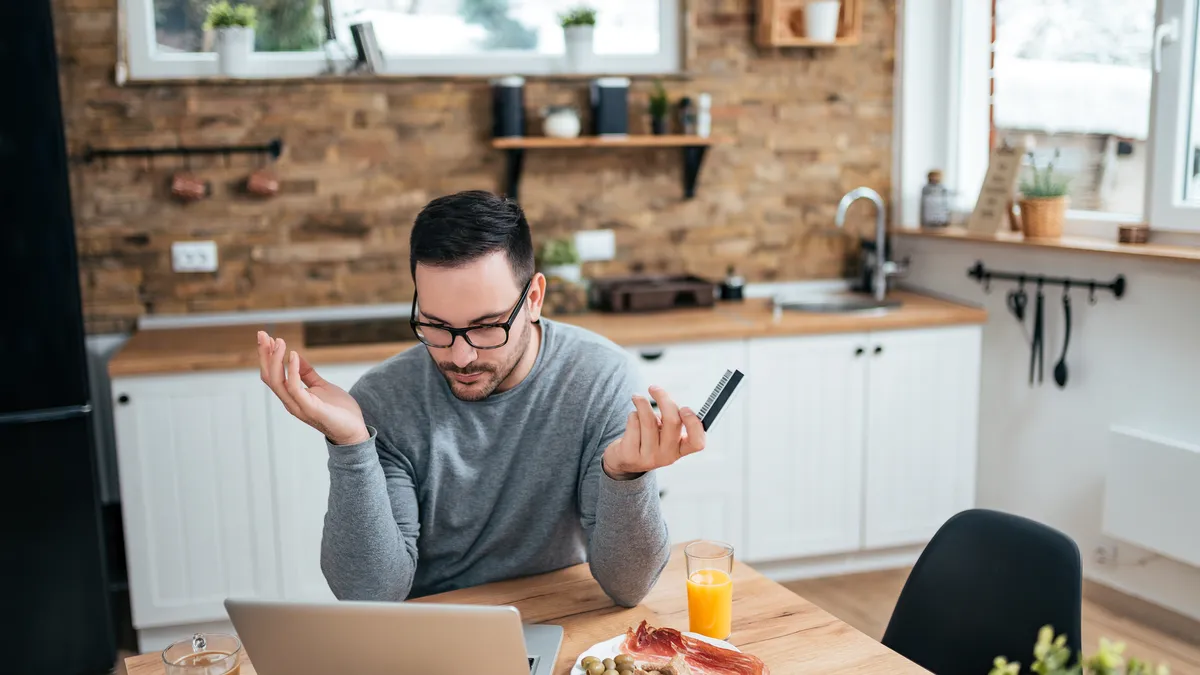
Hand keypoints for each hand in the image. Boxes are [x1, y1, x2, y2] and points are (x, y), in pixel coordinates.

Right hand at [256, 331, 369, 445]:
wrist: (354, 431)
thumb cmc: (338, 410)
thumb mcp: (322, 386)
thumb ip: (308, 374)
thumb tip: (295, 356)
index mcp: (292, 396)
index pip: (272, 375)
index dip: (268, 356)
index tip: (267, 337)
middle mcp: (291, 402)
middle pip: (269, 377)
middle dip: (264, 354)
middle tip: (263, 333)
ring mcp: (299, 406)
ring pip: (277, 382)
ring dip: (275, 360)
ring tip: (278, 341)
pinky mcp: (310, 409)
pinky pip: (295, 388)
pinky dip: (292, 371)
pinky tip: (293, 355)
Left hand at [602, 385, 705, 479]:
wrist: (623, 460)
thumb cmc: (647, 439)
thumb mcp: (663, 433)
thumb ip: (670, 419)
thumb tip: (664, 397)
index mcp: (680, 449)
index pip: (697, 442)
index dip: (694, 424)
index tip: (685, 408)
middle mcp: (667, 456)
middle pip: (672, 422)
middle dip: (663, 398)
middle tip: (654, 388)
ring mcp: (649, 458)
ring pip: (648, 420)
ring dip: (642, 403)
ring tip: (637, 398)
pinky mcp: (630, 455)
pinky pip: (633, 423)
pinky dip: (632, 414)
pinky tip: (632, 419)